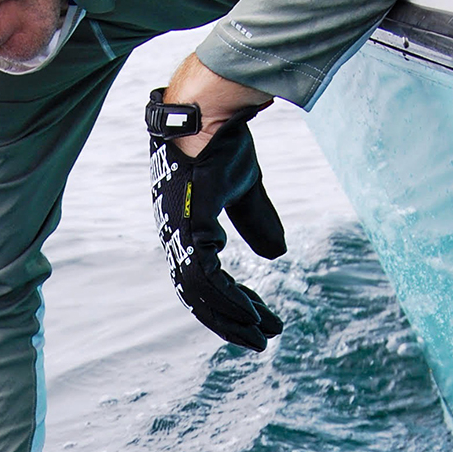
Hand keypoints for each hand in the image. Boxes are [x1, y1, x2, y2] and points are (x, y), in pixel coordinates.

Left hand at [147, 90, 286, 351]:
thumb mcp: (246, 190)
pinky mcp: (187, 227)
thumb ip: (257, 221)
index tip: (262, 319)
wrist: (211, 110)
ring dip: (231, 317)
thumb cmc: (222, 142)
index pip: (207, 280)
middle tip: (261, 341)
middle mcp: (176, 238)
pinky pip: (205, 278)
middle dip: (231, 321)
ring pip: (200, 294)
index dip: (234, 303)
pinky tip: (251, 312)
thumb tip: (276, 254)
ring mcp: (177, 234)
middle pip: (200, 296)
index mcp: (186, 230)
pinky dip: (228, 299)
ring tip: (261, 334)